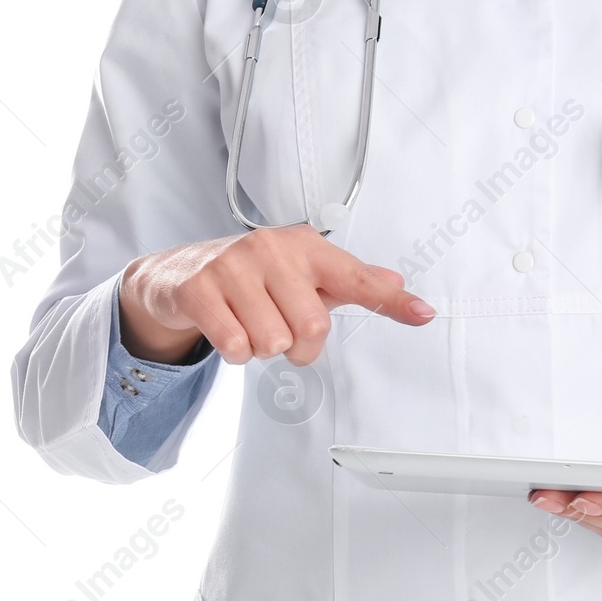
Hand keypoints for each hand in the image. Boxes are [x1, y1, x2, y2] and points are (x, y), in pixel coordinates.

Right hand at [119, 224, 434, 365]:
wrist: (177, 272)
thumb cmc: (252, 275)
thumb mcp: (302, 272)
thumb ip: (350, 281)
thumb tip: (397, 282)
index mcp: (306, 247)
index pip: (357, 278)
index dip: (392, 301)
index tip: (423, 314)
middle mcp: (272, 249)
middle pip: (312, 328)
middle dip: (298, 346)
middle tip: (280, 330)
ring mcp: (233, 266)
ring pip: (272, 342)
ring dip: (262, 348)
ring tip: (249, 324)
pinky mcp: (199, 288)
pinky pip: (234, 345)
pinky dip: (234, 352)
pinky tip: (226, 328)